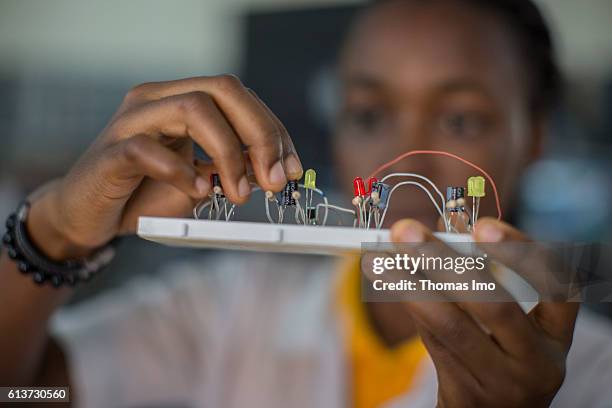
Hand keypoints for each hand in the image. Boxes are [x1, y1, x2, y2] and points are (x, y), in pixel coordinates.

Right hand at [27, 75, 302, 258]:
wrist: (88, 217)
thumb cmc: (145, 195)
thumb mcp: (201, 181)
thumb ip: (233, 170)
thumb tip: (276, 172)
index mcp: (183, 101)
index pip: (240, 98)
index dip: (273, 132)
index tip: (293, 170)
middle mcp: (158, 100)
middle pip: (223, 90)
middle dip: (261, 134)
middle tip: (276, 181)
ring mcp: (131, 121)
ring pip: (193, 109)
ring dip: (229, 153)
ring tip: (239, 194)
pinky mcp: (109, 152)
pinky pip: (148, 149)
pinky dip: (181, 172)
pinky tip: (197, 192)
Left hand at [389, 218, 577, 407]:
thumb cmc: (505, 350)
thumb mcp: (515, 317)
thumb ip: (488, 269)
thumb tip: (451, 220)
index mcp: (556, 333)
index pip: (555, 288)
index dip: (520, 253)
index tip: (481, 225)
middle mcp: (536, 361)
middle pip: (495, 308)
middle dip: (445, 262)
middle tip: (406, 230)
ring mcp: (499, 382)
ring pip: (450, 327)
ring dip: (408, 284)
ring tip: (378, 256)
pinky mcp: (462, 393)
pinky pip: (430, 339)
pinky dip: (406, 302)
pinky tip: (383, 277)